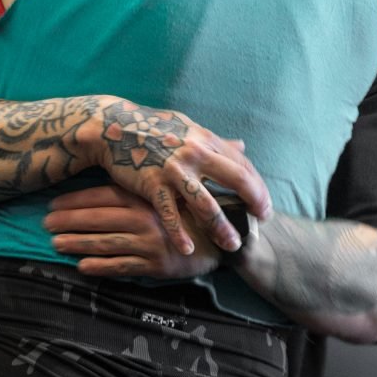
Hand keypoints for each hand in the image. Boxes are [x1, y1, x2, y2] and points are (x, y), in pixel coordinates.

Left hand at [44, 185, 222, 279]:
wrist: (232, 237)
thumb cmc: (201, 207)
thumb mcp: (180, 185)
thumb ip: (156, 175)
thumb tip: (142, 152)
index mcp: (148, 196)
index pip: (105, 196)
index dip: (77, 200)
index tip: (54, 204)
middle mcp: (146, 218)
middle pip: (100, 218)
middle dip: (70, 221)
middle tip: (45, 224)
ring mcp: (151, 242)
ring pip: (106, 242)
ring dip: (79, 243)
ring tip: (56, 245)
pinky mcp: (157, 265)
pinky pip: (123, 266)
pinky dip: (101, 267)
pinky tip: (82, 267)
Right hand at [76, 98, 270, 255]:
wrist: (113, 127)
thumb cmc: (152, 128)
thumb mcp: (188, 129)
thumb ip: (216, 141)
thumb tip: (243, 146)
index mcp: (206, 140)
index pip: (243, 165)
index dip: (258, 187)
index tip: (263, 205)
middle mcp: (195, 153)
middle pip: (237, 181)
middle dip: (254, 203)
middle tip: (261, 222)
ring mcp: (175, 170)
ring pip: (207, 204)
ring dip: (222, 227)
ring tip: (232, 244)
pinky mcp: (153, 184)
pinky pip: (170, 214)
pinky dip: (179, 234)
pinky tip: (188, 249)